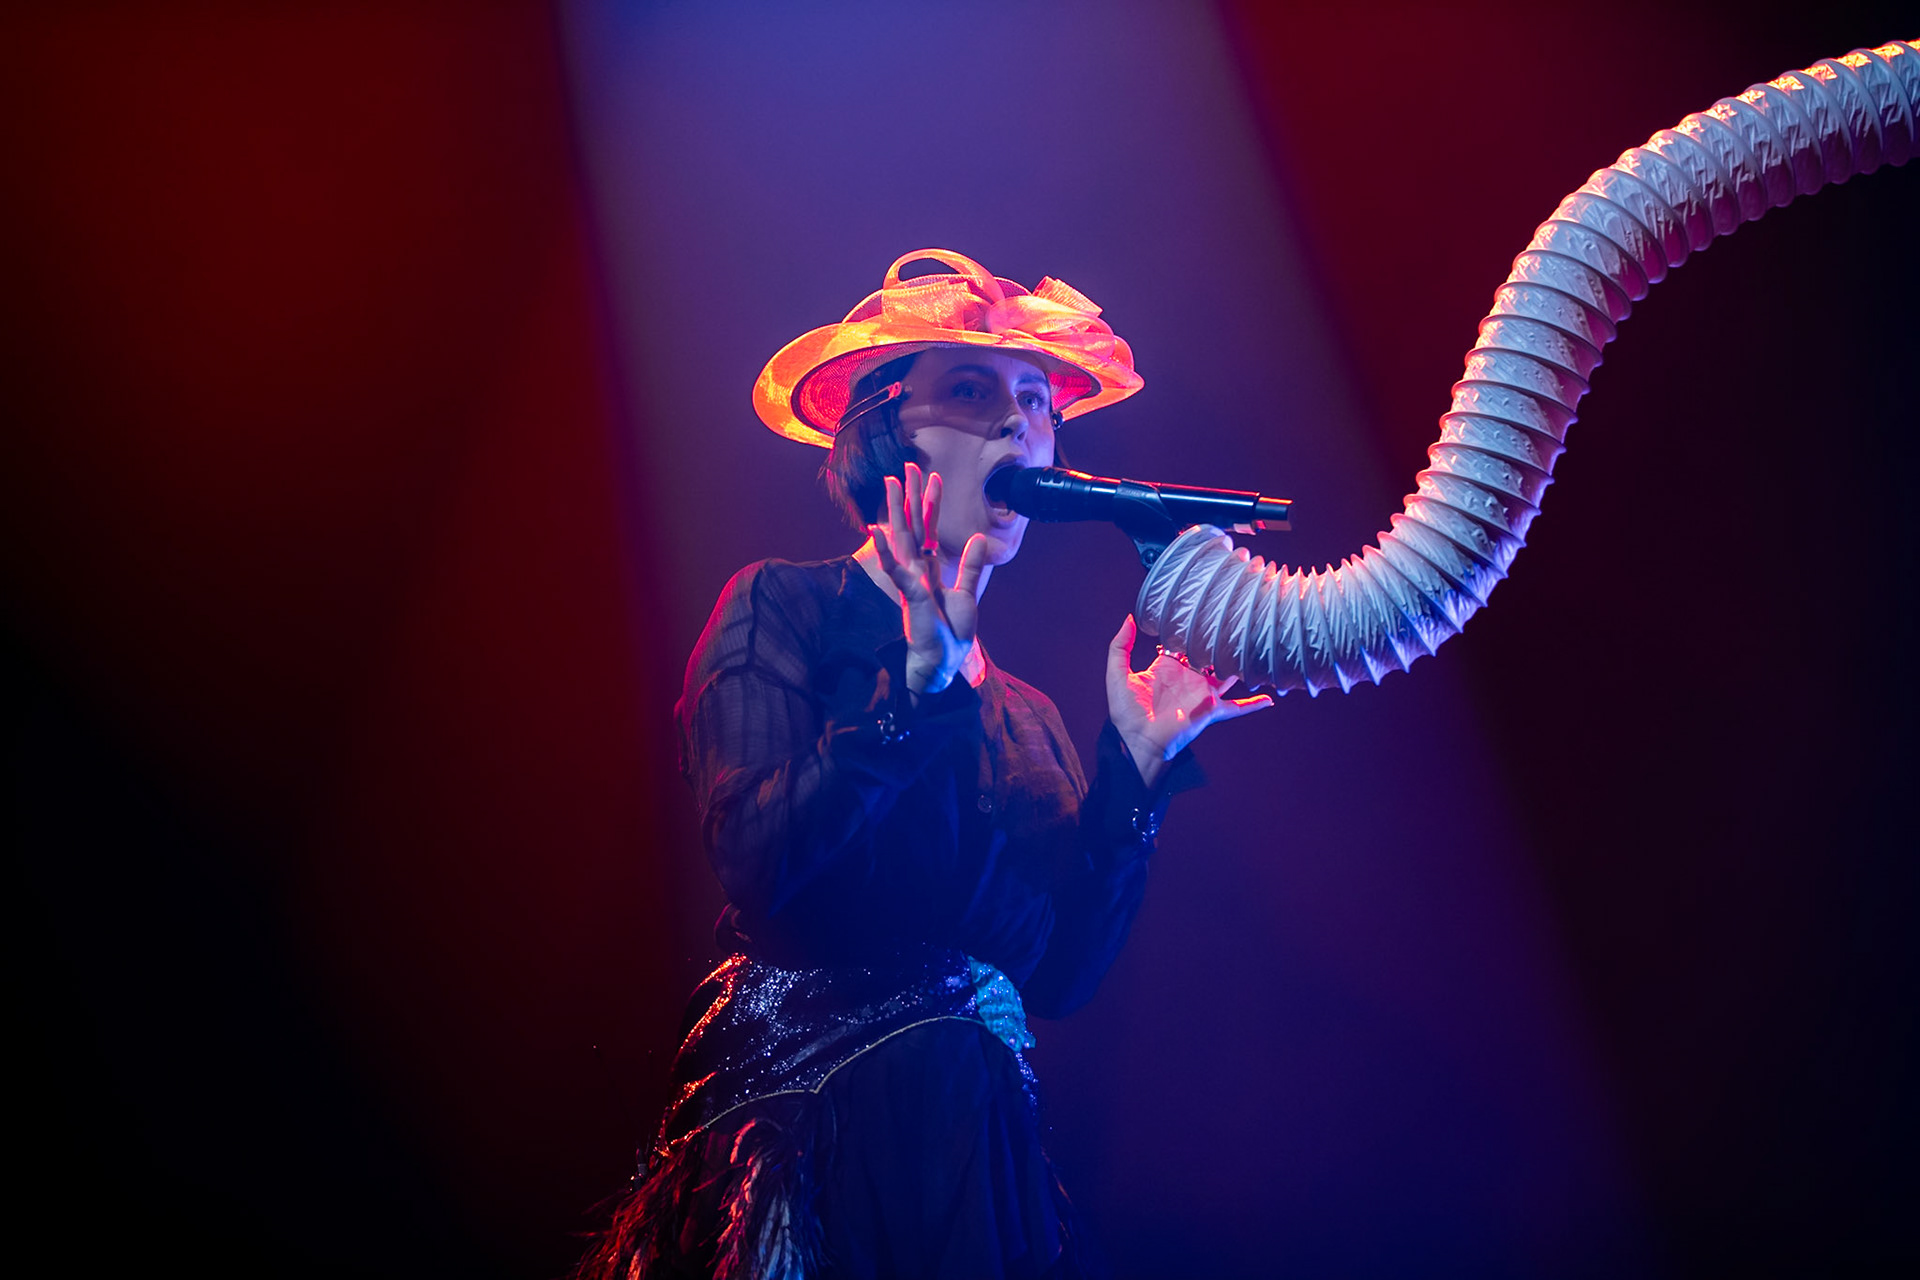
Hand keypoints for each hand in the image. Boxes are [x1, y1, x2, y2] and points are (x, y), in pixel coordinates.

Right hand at [870, 462, 990, 696]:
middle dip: (908, 495)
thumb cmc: (950, 635)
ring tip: (889, 483)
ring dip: (894, 510)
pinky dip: (885, 550)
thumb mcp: (967, 595)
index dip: (930, 503)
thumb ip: (970, 567)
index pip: (929, 528)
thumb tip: (979, 538)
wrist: (940, 664)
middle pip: (911, 525)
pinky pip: (895, 568)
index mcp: (929, 569)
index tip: (931, 476)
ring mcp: (910, 580)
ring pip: (901, 538)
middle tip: (905, 465)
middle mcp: (916, 570)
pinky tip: (875, 529)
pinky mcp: (909, 595)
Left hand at [1106, 614, 1272, 785]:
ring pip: (1226, 675)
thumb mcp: (1117, 674)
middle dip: (1217, 641)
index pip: (1181, 644)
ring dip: (1238, 663)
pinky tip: (1270, 700)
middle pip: (1207, 655)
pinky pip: (1237, 707)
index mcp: (1166, 668)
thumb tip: (1128, 618)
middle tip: (1230, 621)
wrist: (1138, 741)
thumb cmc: (1126, 712)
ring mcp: (1202, 694)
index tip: (1199, 612)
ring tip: (1253, 645)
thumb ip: (1120, 645)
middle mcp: (1188, 678)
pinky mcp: (1211, 710)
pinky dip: (1253, 704)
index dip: (1188, 630)